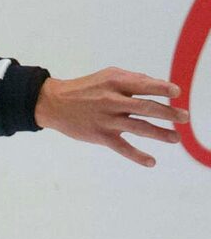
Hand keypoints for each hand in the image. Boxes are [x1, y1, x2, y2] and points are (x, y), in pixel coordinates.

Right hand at [35, 68, 185, 166]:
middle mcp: (112, 101)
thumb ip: (133, 80)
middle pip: (146, 108)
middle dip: (168, 113)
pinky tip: (151, 162)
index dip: (161, 88)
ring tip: (175, 138)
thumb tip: (159, 87)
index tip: (177, 93)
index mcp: (115, 84)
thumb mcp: (107, 76)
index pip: (143, 86)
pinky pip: (121, 148)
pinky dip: (137, 156)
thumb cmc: (85, 88)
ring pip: (138, 128)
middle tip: (184, 117)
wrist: (54, 104)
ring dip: (159, 133)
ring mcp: (106, 120)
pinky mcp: (100, 136)